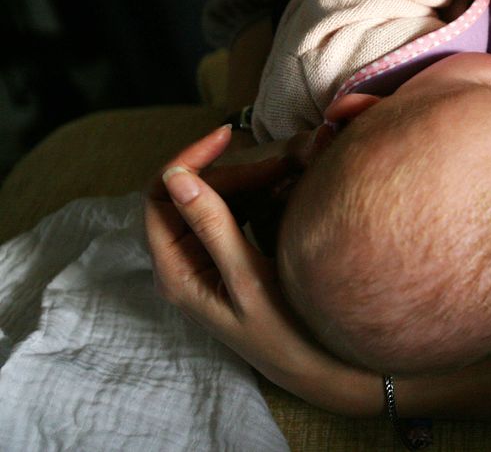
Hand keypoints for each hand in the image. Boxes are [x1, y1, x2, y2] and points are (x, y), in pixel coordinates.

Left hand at [144, 126, 378, 416]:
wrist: (316, 368)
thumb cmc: (283, 333)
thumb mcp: (248, 280)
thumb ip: (213, 228)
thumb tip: (177, 177)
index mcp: (176, 270)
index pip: (159, 195)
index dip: (188, 159)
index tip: (228, 136)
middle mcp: (184, 262)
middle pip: (189, 192)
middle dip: (231, 168)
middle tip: (282, 160)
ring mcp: (207, 259)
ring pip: (214, 198)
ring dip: (247, 178)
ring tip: (290, 169)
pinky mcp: (230, 257)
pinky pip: (234, 211)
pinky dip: (258, 192)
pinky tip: (287, 189)